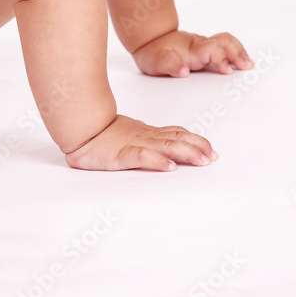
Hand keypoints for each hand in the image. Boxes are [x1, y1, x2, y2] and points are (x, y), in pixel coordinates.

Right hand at [64, 114, 216, 171]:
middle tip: (213, 158)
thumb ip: (148, 140)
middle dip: (197, 148)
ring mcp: (135, 143)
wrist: (82, 129)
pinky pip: (142, 156)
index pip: (177, 133)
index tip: (212, 150)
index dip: (196, 141)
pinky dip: (158, 161)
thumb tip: (167, 150)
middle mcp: (146, 136)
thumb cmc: (105, 134)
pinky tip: (169, 167)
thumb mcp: (132, 135)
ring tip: (202, 160)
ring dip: (186, 153)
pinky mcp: (122, 154)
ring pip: (166, 146)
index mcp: (148, 132)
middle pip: (177, 139)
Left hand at [132, 30, 253, 77]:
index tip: (228, 71)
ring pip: (227, 41)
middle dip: (238, 53)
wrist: (149, 39)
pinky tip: (242, 60)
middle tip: (247, 67)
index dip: (222, 59)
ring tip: (249, 64)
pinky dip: (236, 50)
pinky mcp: (205, 47)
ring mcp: (204, 44)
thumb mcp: (154, 61)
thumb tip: (184, 70)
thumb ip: (169, 64)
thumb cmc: (153, 52)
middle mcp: (200, 44)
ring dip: (239, 51)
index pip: (212, 49)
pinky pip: (225, 44)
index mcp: (191, 49)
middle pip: (225, 42)